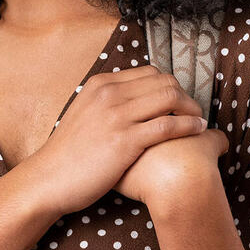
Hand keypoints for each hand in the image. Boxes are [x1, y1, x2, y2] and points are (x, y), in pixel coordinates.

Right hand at [21, 66, 207, 216]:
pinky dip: (188, 126)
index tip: (179, 101)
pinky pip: (168, 125)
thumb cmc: (69, 152)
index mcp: (100, 83)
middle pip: (164, 81)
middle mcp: (109, 93)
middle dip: (185, 95)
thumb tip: (132, 100)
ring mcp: (117, 115)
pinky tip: (197, 132)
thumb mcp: (84, 112)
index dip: (170, 85)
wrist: (50, 177)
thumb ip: (106, 102)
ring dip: (191, 108)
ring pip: (170, 97)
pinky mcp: (125, 140)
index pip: (149, 72)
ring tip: (199, 122)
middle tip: (193, 112)